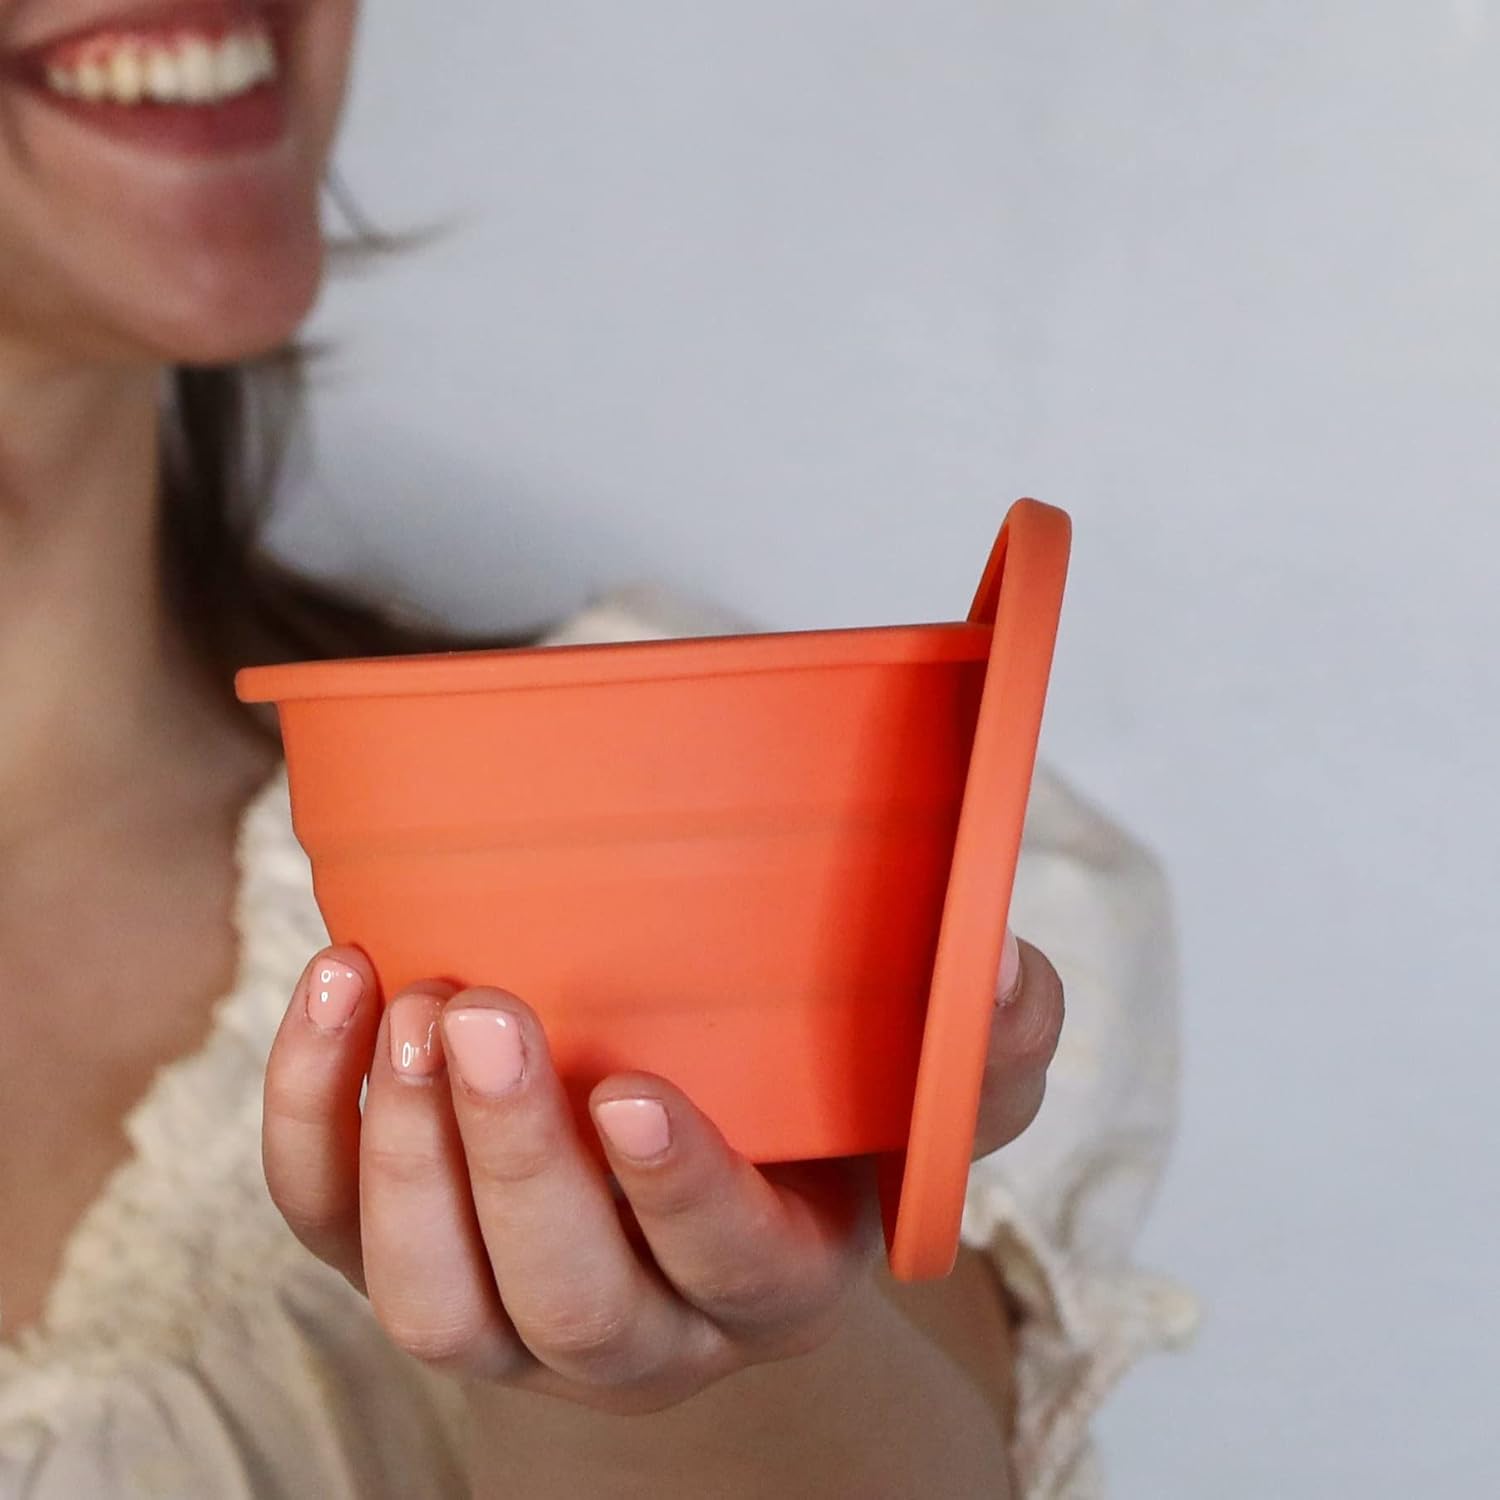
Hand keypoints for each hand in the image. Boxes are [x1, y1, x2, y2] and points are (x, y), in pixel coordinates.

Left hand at [262, 932, 1062, 1415]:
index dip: (676, 1197)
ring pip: (433, 1300)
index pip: (723, 1272)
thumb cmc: (810, 1121)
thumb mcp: (914, 1091)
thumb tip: (1007, 969)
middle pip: (563, 1302)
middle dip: (513, 1166)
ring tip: (411, 1008)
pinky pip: (324, 1228)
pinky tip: (341, 992)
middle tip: (485, 1014)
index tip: (632, 1093)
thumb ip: (982, 1047)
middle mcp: (631, 1331)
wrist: (693, 1153)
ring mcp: (504, 1312)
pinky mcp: (401, 1255)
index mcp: (762, 1285)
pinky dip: (312, 1119)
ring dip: (407, 1158)